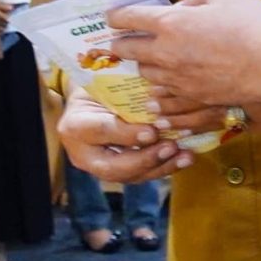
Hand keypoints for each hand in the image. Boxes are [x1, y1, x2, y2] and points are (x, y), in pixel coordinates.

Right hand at [0, 0, 10, 33]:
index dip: (8, 17)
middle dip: (6, 22)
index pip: (7, 19)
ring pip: (1, 30)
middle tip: (5, 19)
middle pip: (5, 25)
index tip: (8, 15)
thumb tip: (12, 8)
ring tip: (2, 24)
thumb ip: (2, 7)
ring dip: (3, 27)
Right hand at [59, 89, 189, 182]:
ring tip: (185, 156)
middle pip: (113, 168)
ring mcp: (99, 167)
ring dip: (162, 167)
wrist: (92, 99)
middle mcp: (83, 153)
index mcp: (75, 126)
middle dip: (146, 160)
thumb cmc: (100, 84)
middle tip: (171, 147)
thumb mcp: (106, 83)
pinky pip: (142, 175)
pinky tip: (184, 157)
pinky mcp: (117, 172)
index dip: (127, 135)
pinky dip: (165, 167)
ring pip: (131, 176)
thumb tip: (157, 103)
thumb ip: (123, 95)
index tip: (153, 131)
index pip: (101, 132)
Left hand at [111, 0, 260, 116]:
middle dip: (120, 44)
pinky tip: (167, 82)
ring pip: (146, 74)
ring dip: (144, 65)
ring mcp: (178, 79)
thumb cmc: (252, 24)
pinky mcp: (193, 97)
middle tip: (121, 40)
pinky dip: (162, 86)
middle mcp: (166, 54)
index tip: (112, 16)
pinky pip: (166, 93)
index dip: (116, 16)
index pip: (128, 18)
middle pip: (128, 51)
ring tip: (149, 60)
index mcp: (169, 24)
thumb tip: (184, 9)